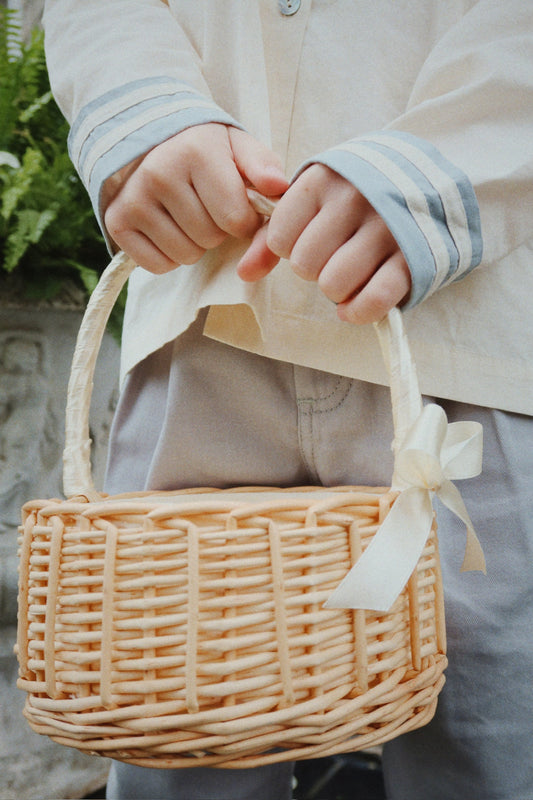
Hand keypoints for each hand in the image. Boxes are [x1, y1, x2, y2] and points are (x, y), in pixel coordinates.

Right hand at [102, 124, 288, 272]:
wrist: (149, 142)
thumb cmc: (204, 151)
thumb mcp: (237, 147)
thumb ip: (263, 167)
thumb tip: (279, 187)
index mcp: (196, 152)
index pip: (236, 220)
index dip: (245, 221)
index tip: (238, 206)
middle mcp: (160, 174)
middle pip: (210, 239)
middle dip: (218, 230)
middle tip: (207, 206)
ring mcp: (134, 199)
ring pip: (186, 255)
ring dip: (195, 244)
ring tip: (187, 215)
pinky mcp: (116, 222)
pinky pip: (158, 266)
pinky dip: (169, 256)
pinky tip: (167, 228)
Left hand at [237, 164, 410, 323]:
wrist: (427, 183)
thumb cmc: (356, 194)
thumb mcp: (315, 197)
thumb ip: (274, 233)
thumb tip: (245, 273)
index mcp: (323, 180)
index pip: (279, 238)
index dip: (289, 249)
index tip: (309, 239)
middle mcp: (354, 199)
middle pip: (305, 265)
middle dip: (313, 271)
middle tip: (331, 258)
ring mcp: (386, 228)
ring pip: (334, 284)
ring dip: (335, 292)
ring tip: (346, 276)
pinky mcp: (412, 257)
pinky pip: (373, 300)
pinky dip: (357, 312)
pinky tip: (353, 306)